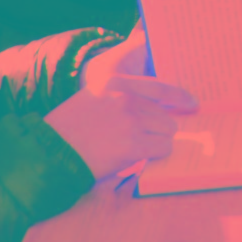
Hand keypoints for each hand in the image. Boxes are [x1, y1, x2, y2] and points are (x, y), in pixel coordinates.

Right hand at [45, 26, 196, 180]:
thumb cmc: (68, 131)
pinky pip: (162, 148)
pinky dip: (154, 155)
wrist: (48, 155)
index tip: (192, 103)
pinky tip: (136, 157)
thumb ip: (120, 98)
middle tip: (140, 140)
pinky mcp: (134, 144)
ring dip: (156, 142)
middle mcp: (125, 99)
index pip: (160, 86)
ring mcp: (131, 121)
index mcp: (114, 83)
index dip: (179, 97)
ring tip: (132, 148)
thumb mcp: (91, 100)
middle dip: (158, 128)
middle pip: (165, 114)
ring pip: (167, 131)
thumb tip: (158, 108)